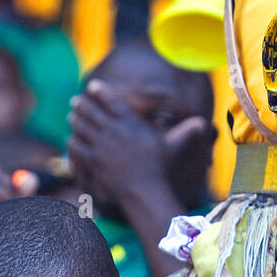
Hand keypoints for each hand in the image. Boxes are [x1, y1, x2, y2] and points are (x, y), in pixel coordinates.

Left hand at [67, 80, 212, 208]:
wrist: (144, 191)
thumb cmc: (160, 168)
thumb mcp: (173, 147)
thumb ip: (185, 132)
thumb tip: (204, 123)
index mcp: (129, 122)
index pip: (110, 100)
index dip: (99, 90)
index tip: (92, 86)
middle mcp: (112, 130)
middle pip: (90, 110)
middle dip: (82, 103)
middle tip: (76, 101)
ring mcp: (99, 145)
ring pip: (80, 126)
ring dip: (75, 120)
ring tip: (72, 116)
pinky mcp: (91, 161)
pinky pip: (76, 146)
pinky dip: (73, 141)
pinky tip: (72, 139)